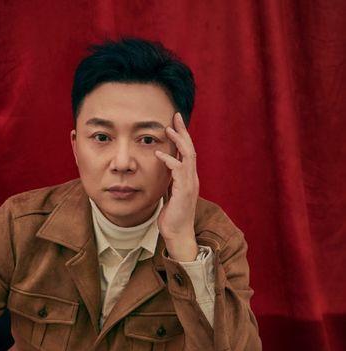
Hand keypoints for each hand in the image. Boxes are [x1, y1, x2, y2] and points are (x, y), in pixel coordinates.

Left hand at [155, 112, 198, 259]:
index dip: (182, 136)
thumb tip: (163, 171)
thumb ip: (169, 181)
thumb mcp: (170, 194)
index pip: (187, 152)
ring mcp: (190, 184)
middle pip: (191, 148)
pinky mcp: (184, 191)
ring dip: (178, 141)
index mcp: (189, 178)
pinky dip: (169, 160)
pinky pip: (178, 171)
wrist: (178, 234)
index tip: (175, 123)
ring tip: (168, 130)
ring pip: (188, 156)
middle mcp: (192, 178)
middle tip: (176, 116)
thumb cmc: (173, 216)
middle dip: (183, 132)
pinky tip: (159, 154)